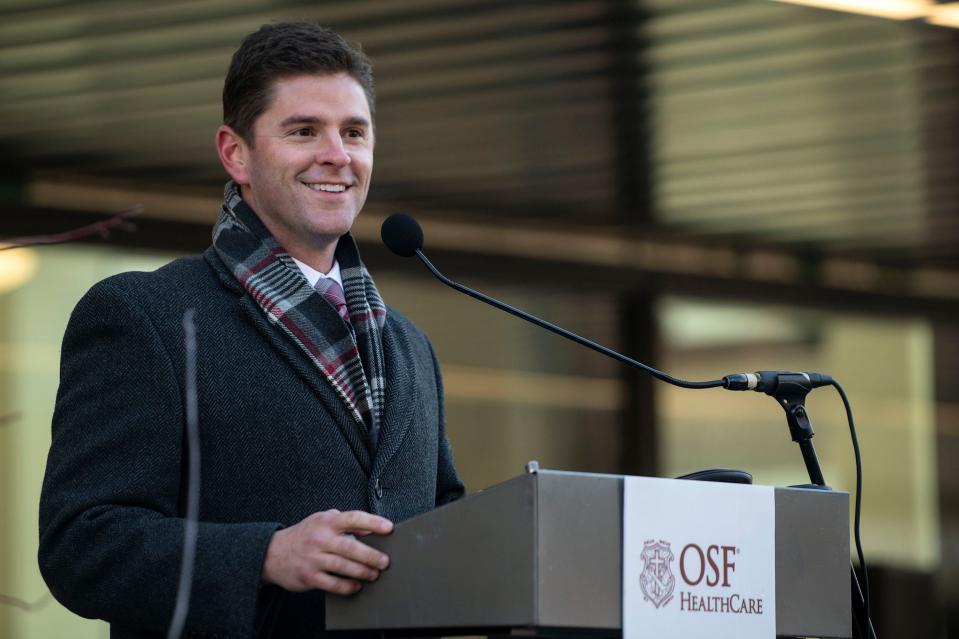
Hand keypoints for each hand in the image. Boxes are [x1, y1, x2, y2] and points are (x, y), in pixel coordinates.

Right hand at [261, 509, 392, 594]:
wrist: (272, 553)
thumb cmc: (305, 535)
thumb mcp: (322, 520)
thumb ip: (344, 522)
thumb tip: (368, 529)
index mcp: (326, 522)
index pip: (353, 518)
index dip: (373, 522)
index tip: (389, 528)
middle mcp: (320, 538)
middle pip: (351, 547)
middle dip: (371, 556)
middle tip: (385, 561)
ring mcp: (314, 558)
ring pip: (344, 567)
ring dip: (362, 572)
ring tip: (374, 574)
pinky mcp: (309, 576)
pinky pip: (333, 584)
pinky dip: (347, 586)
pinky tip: (356, 586)